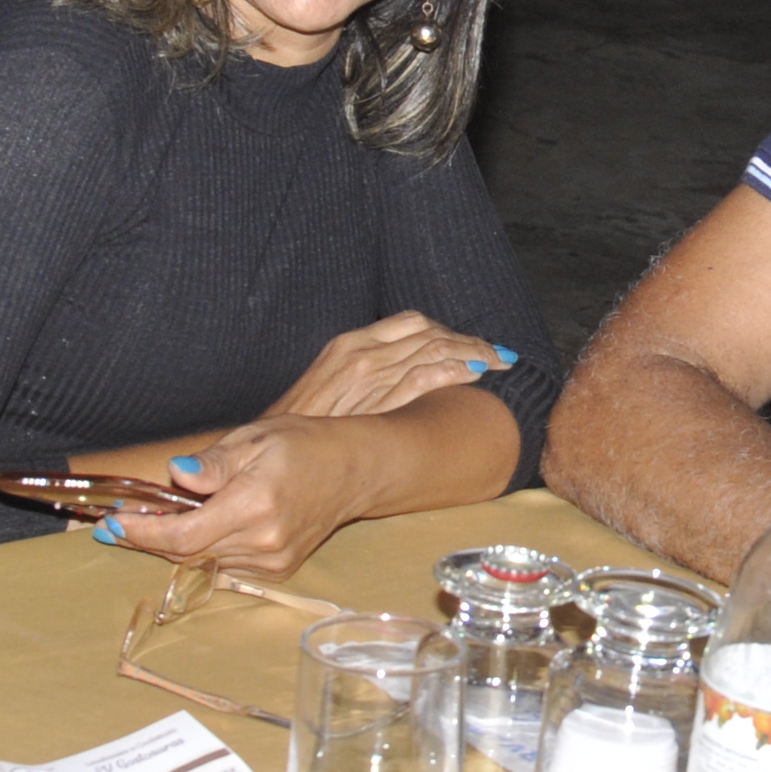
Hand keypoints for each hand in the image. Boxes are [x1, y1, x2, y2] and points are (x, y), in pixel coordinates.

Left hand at [95, 419, 378, 578]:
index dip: (141, 533)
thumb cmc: (304, 446)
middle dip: (150, 538)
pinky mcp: (277, 570)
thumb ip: (213, 462)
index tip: (112, 523)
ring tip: (159, 518)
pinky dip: (204, 548)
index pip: (182, 535)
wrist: (354, 470)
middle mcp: (263, 542)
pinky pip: (224, 564)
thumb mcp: (255, 438)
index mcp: (254, 505)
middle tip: (121, 520)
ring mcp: (272, 561)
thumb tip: (176, 474)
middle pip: (186, 553)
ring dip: (176, 543)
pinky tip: (200, 526)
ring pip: (203, 561)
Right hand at [261, 311, 510, 423]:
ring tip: (499, 363)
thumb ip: (364, 370)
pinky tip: (478, 374)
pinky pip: (426, 377)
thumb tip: (401, 368)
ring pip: (434, 350)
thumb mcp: (330, 382)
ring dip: (473, 353)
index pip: (413, 323)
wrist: (271, 448)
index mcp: (350, 344)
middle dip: (469, 341)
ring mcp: (372, 377)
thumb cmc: (302, 422)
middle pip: (431, 334)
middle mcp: (363, 353)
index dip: (449, 330)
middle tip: (498, 354)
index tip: (472, 342)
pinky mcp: (379, 402)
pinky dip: (456, 370)